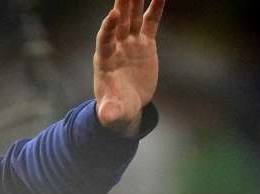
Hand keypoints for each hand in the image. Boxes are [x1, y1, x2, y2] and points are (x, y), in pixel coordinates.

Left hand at [93, 0, 164, 136]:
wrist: (127, 106)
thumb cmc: (116, 109)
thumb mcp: (112, 113)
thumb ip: (109, 112)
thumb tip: (106, 117)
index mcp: (104, 61)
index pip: (104, 40)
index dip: (108, 27)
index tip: (113, 14)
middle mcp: (116, 47)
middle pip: (118, 22)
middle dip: (121, 4)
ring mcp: (130, 44)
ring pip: (133, 17)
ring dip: (135, 0)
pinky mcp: (144, 44)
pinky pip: (150, 22)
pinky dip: (155, 8)